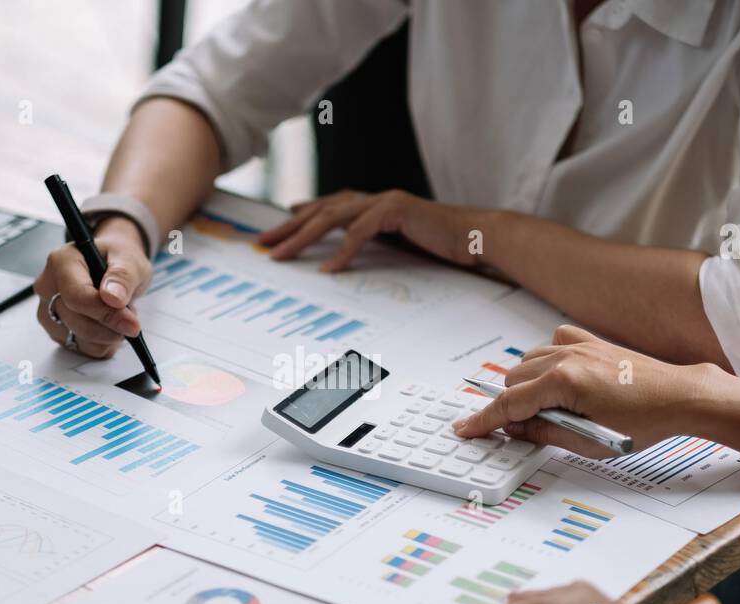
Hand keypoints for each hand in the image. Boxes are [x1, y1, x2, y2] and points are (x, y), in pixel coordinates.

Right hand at [32, 217, 150, 357]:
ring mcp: (49, 312)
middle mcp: (48, 288)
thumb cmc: (116, 258)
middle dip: (111, 326)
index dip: (106, 314)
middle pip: (78, 323)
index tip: (132, 323)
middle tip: (131, 315)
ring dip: (108, 335)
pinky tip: (109, 325)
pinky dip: (103, 343)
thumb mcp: (129, 259)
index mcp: (61, 263)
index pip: (77, 297)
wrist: (112, 264)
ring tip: (118, 314)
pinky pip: (83, 349)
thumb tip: (114, 298)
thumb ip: (123, 276)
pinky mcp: (56, 331)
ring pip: (80, 341)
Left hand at [258, 189, 482, 272]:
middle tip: (263, 243)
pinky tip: (328, 269)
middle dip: (289, 227)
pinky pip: (359, 232)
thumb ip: (376, 241)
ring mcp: (384, 200)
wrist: (476, 237)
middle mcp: (375, 197)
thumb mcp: (401, 242)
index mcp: (375, 203)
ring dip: (303, 237)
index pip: (329, 206)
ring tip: (280, 254)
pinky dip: (341, 252)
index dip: (302, 214)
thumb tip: (351, 253)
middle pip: (321, 210)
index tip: (278, 226)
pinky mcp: (395, 210)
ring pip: (332, 217)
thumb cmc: (442, 244)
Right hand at [454, 325, 722, 457]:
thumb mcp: (589, 441)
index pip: (509, 403)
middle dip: (510, 406)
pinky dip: (546, 361)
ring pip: (527, 361)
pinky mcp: (590, 341)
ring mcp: (578, 346)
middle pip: (512, 380)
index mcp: (563, 382)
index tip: (466, 428)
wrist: (680, 396)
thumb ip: (544, 433)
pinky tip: (558, 380)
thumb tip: (516, 429)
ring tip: (544, 410)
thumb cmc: (644, 422)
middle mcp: (566, 357)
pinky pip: (551, 344)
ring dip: (526, 385)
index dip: (484, 420)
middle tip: (522, 429)